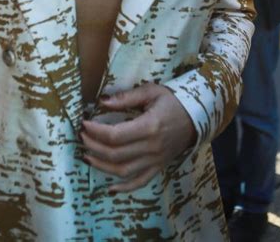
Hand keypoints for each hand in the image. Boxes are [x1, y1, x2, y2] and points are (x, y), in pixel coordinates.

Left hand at [81, 83, 196, 191]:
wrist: (197, 117)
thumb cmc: (173, 101)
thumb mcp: (151, 92)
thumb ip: (126, 98)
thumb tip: (102, 101)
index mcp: (149, 127)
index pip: (115, 135)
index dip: (96, 132)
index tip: (84, 124)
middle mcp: (151, 147)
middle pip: (115, 154)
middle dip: (94, 146)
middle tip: (82, 137)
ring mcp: (155, 160)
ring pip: (123, 171)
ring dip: (102, 166)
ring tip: (87, 155)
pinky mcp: (159, 167)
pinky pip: (140, 182)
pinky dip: (124, 188)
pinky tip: (110, 187)